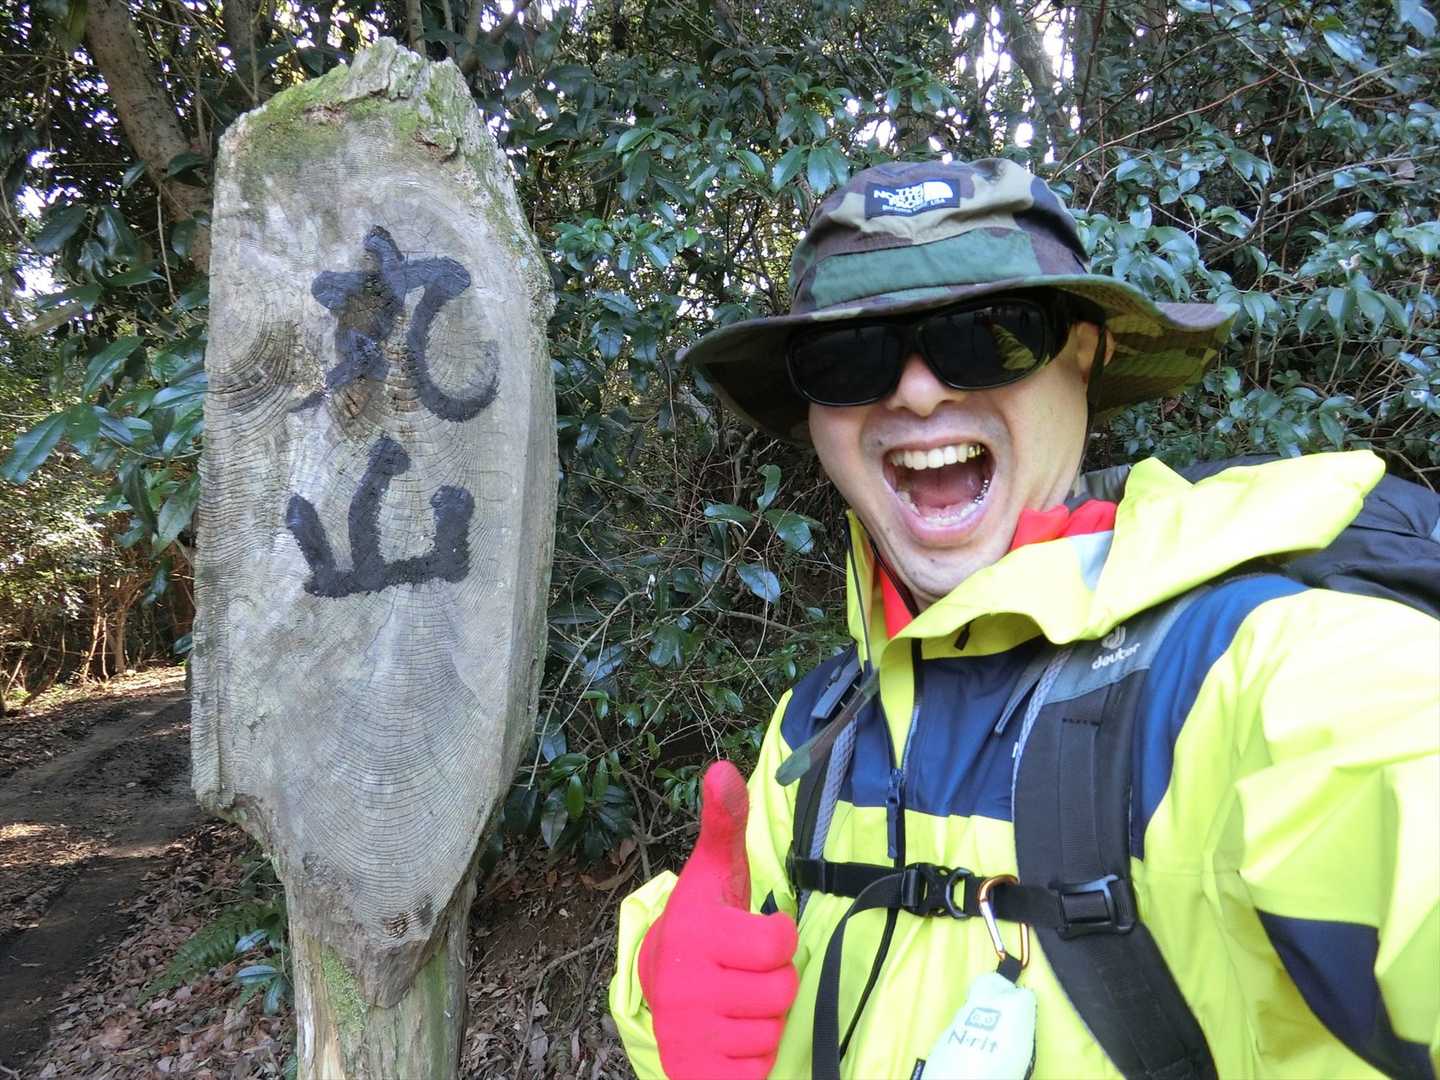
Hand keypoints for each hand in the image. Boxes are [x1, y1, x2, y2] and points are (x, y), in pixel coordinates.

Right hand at [639, 761, 799, 1078]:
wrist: (658, 986)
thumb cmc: (703, 923)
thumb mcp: (715, 871)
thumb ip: (725, 823)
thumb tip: (722, 767)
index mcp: (695, 931)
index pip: (780, 941)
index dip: (779, 936)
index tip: (755, 932)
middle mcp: (685, 984)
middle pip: (782, 989)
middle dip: (775, 980)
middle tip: (745, 969)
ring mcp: (688, 1032)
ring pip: (773, 1030)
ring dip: (764, 1017)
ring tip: (736, 998)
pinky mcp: (696, 1070)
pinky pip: (757, 1069)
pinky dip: (753, 1056)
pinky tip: (730, 1034)